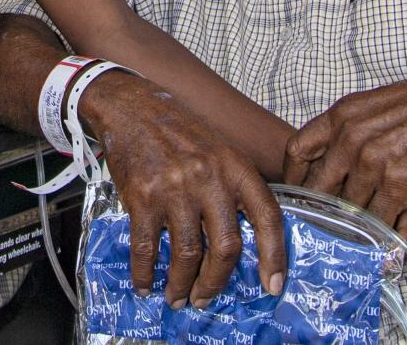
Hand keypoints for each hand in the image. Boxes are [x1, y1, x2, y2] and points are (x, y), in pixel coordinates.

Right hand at [79, 72, 285, 309]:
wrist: (132, 107)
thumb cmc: (178, 130)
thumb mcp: (219, 149)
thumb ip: (234, 187)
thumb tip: (243, 243)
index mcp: (235, 165)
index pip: (267, 216)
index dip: (275, 256)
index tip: (272, 286)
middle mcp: (209, 178)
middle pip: (226, 248)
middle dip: (216, 283)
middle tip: (206, 299)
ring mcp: (174, 188)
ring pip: (187, 255)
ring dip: (181, 285)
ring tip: (177, 297)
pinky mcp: (143, 196)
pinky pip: (146, 247)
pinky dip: (145, 273)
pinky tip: (145, 283)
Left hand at [283, 52, 406, 228]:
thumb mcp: (367, 106)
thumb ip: (343, 131)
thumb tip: (328, 162)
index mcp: (339, 116)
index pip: (297, 150)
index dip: (293, 177)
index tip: (296, 191)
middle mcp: (350, 139)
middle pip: (318, 185)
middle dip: (318, 207)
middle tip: (323, 220)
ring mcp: (374, 162)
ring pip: (348, 206)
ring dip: (353, 222)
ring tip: (355, 230)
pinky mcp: (400, 182)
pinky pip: (378, 217)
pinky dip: (379, 229)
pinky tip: (381, 233)